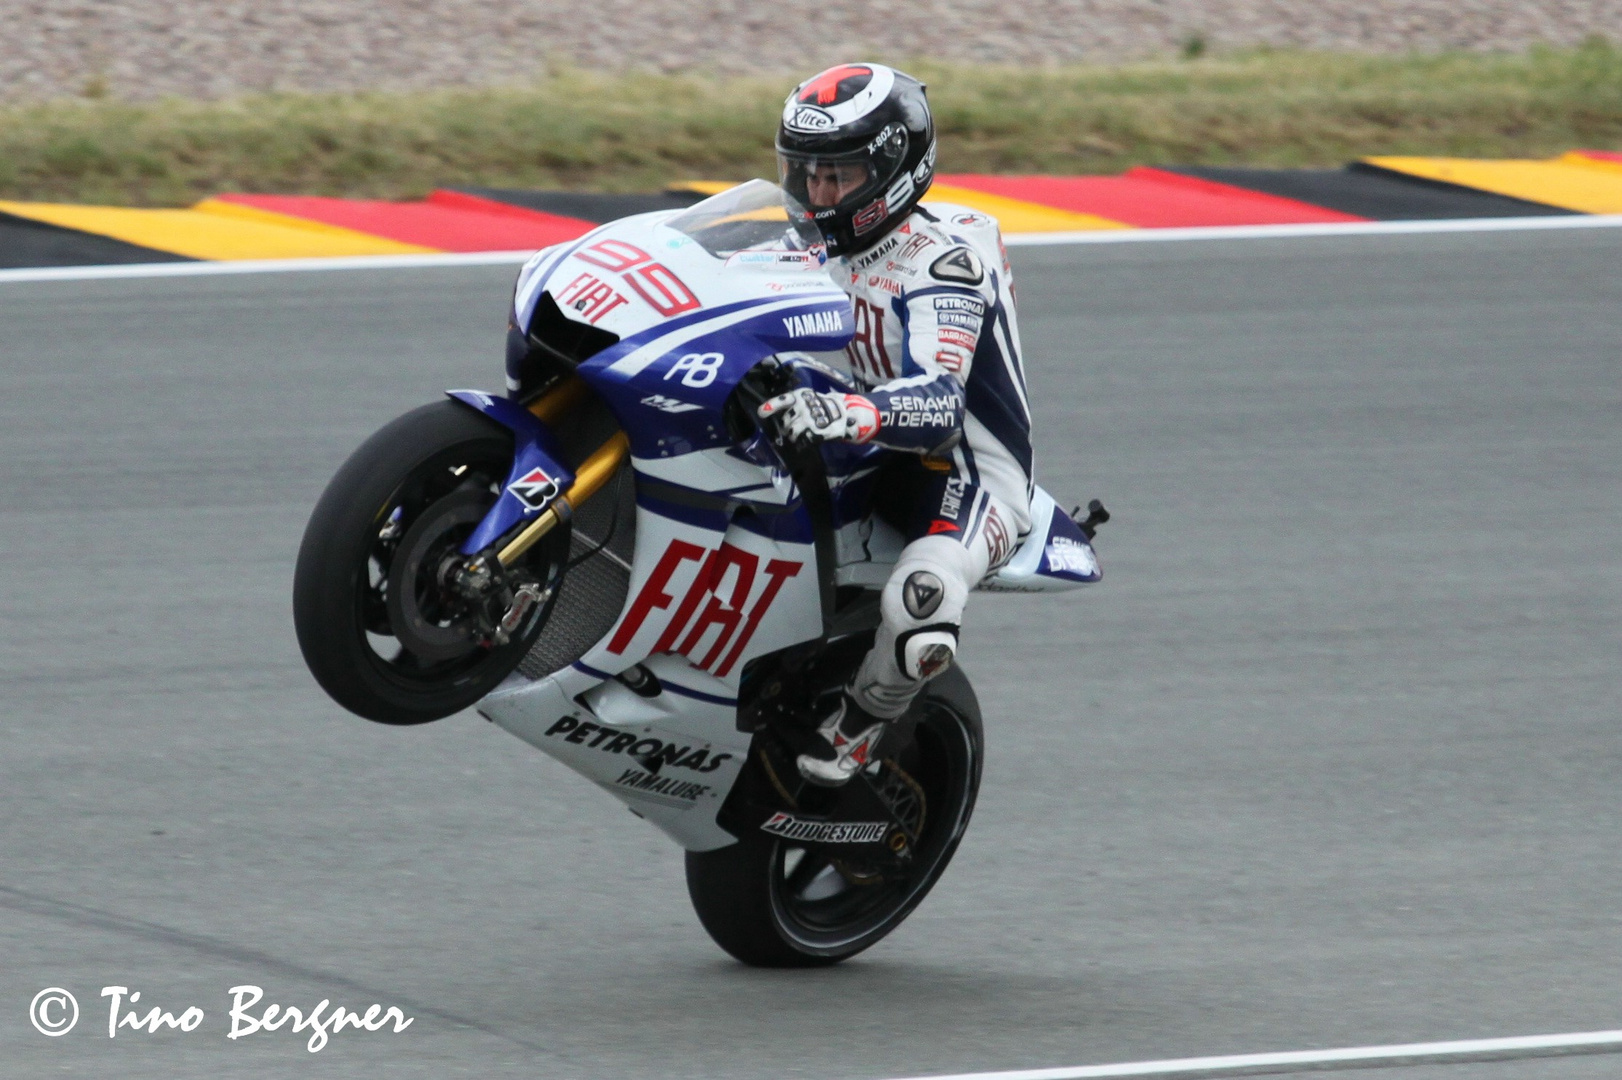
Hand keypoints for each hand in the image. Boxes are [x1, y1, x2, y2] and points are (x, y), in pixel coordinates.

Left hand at [758, 388, 878, 445]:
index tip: (761, 412)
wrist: (847, 413)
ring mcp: (810, 419)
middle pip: (786, 420)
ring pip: (792, 431)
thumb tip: (773, 414)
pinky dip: (803, 441)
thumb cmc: (823, 406)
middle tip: (792, 429)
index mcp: (801, 396)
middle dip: (787, 426)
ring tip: (798, 436)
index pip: (783, 400)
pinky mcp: (816, 431)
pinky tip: (807, 439)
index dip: (771, 406)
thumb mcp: (809, 400)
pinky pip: (803, 439)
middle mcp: (804, 406)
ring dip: (793, 436)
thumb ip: (793, 406)